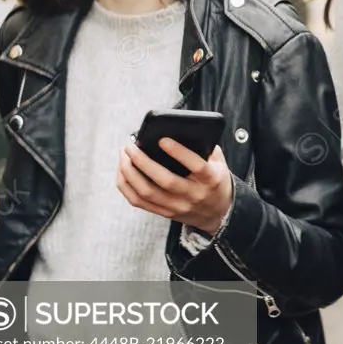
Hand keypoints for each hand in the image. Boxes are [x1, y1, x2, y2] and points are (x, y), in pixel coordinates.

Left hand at [117, 140, 233, 235]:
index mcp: (211, 180)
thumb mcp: (219, 163)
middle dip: (143, 161)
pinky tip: (123, 172)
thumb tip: (179, 130)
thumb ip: (206, 147)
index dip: (179, 153)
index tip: (162, 139)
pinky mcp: (165, 213)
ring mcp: (178, 206)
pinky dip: (126, 186)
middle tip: (130, 147)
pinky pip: (138, 202)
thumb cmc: (215, 180)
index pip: (197, 166)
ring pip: (147, 192)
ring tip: (124, 156)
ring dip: (130, 173)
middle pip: (165, 180)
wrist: (218, 212)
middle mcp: (195, 195)